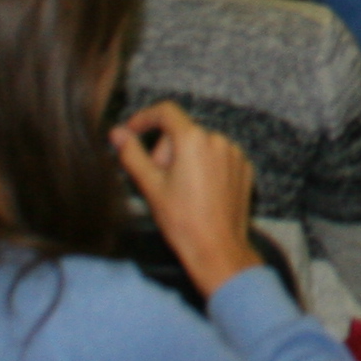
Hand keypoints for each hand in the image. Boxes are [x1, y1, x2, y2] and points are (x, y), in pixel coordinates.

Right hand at [111, 102, 264, 298]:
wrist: (217, 249)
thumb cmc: (181, 220)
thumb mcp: (150, 186)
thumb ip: (131, 154)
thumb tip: (116, 133)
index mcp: (193, 139)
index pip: (166, 112)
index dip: (144, 118)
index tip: (131, 132)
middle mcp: (218, 139)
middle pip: (181, 132)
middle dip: (165, 151)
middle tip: (158, 181)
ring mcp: (234, 153)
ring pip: (200, 146)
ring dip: (186, 160)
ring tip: (181, 193)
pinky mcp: (244, 167)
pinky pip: (218, 158)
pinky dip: (205, 168)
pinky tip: (201, 194)